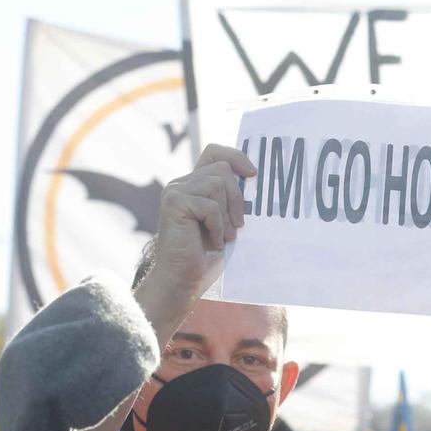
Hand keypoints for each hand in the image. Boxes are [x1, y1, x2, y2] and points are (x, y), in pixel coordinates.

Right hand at [136, 144, 256, 336]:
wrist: (183, 279)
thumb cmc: (205, 255)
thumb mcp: (224, 221)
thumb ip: (230, 198)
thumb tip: (255, 179)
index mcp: (193, 184)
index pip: (214, 152)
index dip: (235, 156)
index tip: (253, 174)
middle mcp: (182, 183)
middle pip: (222, 170)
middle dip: (237, 198)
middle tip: (238, 227)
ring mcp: (176, 191)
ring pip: (217, 184)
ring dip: (227, 215)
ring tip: (224, 237)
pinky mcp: (174, 203)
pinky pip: (209, 205)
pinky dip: (217, 226)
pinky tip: (213, 242)